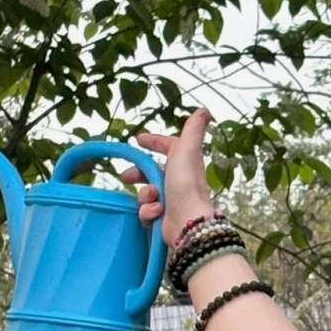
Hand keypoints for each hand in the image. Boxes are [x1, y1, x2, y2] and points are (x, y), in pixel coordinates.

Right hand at [124, 107, 216, 244]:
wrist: (187, 221)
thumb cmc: (186, 184)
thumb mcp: (187, 150)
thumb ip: (193, 129)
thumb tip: (204, 109)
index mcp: (184, 162)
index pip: (168, 146)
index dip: (154, 141)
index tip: (138, 140)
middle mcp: (179, 180)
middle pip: (150, 172)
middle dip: (137, 174)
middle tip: (125, 177)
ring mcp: (171, 200)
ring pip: (146, 193)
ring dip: (145, 195)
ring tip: (153, 199)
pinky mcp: (164, 218)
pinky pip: (147, 211)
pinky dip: (149, 212)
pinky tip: (156, 214)